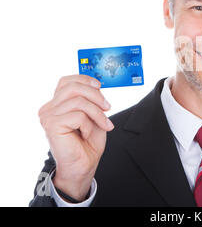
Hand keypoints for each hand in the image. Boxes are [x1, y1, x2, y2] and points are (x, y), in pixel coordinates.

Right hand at [38, 74, 113, 200]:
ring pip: (79, 101)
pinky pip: (78, 116)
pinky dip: (89, 125)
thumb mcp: (93, 114)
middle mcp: (49, 108)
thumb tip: (96, 84)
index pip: (66, 81)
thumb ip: (90, 99)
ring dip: (97, 113)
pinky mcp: (52, 125)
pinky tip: (86, 135)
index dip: (84, 80)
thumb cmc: (87, 142)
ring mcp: (48, 116)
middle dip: (95, 95)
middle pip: (73, 87)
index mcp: (57, 104)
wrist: (83, 166)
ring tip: (103, 124)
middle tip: (108, 107)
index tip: (99, 86)